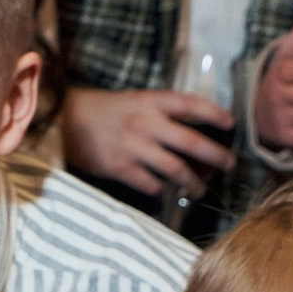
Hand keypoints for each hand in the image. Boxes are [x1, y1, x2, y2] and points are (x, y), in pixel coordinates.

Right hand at [62, 82, 235, 197]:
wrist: (62, 122)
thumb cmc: (99, 110)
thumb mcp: (131, 100)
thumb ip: (157, 112)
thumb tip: (188, 131)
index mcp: (149, 102)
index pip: (190, 104)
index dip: (214, 113)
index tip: (231, 123)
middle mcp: (145, 123)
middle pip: (191, 142)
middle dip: (214, 155)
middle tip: (228, 164)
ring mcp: (133, 147)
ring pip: (175, 169)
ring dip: (193, 182)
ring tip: (200, 189)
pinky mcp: (119, 168)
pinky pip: (150, 184)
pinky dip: (159, 189)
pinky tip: (162, 191)